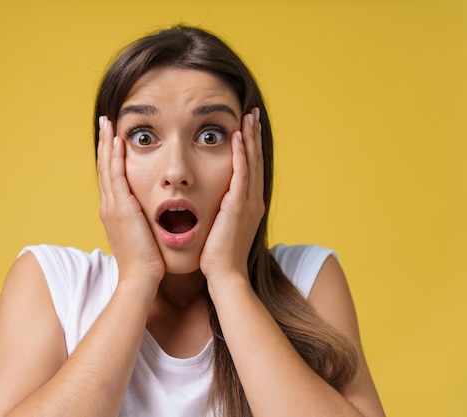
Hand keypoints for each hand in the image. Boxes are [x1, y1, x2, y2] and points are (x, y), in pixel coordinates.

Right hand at [97, 116, 164, 287]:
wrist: (139, 280)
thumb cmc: (145, 262)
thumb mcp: (142, 237)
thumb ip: (143, 221)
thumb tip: (152, 213)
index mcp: (114, 212)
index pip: (110, 177)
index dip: (110, 156)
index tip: (113, 137)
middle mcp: (109, 206)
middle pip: (104, 167)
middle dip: (105, 143)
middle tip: (105, 122)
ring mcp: (112, 207)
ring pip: (107, 168)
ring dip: (108, 144)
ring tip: (108, 123)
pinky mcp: (121, 210)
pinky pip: (116, 177)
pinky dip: (116, 158)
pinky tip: (119, 142)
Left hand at [199, 108, 264, 281]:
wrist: (225, 275)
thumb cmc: (218, 256)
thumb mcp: (222, 227)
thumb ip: (221, 211)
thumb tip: (211, 202)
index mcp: (249, 204)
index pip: (250, 169)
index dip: (250, 147)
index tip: (246, 128)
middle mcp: (253, 200)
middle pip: (255, 160)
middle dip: (253, 136)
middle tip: (251, 114)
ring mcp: (249, 203)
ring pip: (251, 163)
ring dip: (249, 138)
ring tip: (247, 117)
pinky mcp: (238, 207)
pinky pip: (241, 174)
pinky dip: (240, 154)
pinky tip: (236, 137)